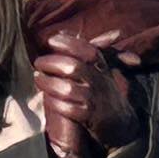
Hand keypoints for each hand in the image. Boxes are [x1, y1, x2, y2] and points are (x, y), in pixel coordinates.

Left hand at [33, 41, 131, 157]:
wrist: (121, 124)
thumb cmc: (104, 93)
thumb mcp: (99, 70)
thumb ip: (82, 51)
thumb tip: (63, 32)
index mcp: (102, 67)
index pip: (87, 50)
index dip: (69, 43)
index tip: (51, 40)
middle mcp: (99, 81)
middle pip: (74, 67)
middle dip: (52, 63)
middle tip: (38, 62)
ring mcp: (94, 100)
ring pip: (67, 89)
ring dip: (48, 83)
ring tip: (37, 78)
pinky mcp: (89, 118)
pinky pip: (67, 109)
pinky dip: (54, 102)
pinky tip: (47, 98)